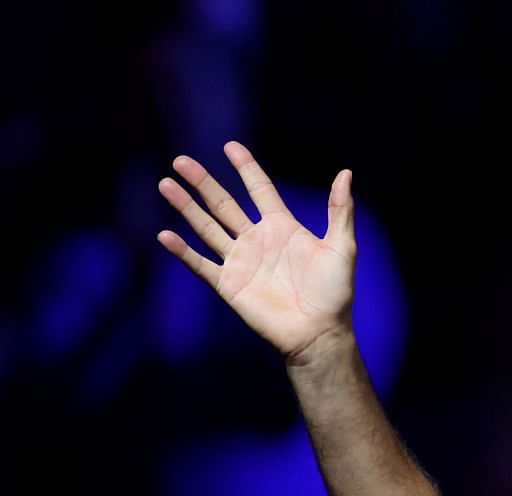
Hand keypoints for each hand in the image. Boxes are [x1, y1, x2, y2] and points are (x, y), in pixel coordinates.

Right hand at [157, 143, 356, 361]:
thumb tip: (346, 173)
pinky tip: (165, 235)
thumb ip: (340, 210)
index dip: (246, 168)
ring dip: (185, 207)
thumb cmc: (334, 294)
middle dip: (203, 182)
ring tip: (166, 184)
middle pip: (224, 204)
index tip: (230, 146)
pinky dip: (182, 251)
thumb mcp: (343, 247)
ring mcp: (240, 262)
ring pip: (206, 227)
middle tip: (181, 161)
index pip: (259, 190)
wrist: (319, 333)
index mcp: (282, 227)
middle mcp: (257, 240)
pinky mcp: (229, 285)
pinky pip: (201, 264)